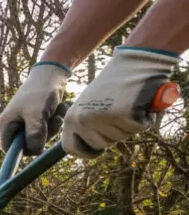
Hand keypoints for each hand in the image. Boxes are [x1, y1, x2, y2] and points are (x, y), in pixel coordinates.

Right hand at [0, 62, 70, 154]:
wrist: (52, 73)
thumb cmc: (40, 93)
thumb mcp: (37, 115)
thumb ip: (34, 135)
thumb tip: (34, 152)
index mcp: (7, 123)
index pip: (9, 148)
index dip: (23, 150)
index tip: (39, 145)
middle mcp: (14, 123)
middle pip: (27, 143)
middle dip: (42, 136)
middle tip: (50, 123)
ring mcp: (26, 119)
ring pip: (39, 135)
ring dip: (51, 127)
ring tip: (56, 112)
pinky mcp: (38, 115)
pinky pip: (47, 127)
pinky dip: (55, 119)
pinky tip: (59, 108)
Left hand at [62, 46, 179, 158]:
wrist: (134, 62)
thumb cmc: (113, 84)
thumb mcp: (89, 105)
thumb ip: (85, 124)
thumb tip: (85, 149)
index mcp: (71, 118)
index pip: (71, 148)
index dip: (85, 152)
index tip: (96, 150)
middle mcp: (83, 120)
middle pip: (99, 145)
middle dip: (112, 134)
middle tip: (117, 111)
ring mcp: (102, 119)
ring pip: (120, 138)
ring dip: (128, 125)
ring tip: (127, 103)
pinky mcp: (123, 115)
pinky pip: (137, 129)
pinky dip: (143, 119)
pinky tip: (139, 102)